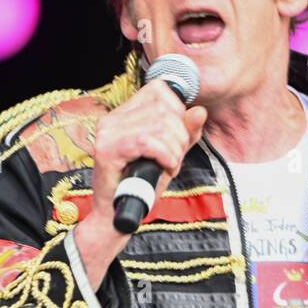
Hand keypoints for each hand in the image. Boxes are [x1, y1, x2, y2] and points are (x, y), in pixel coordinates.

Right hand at [74, 79, 207, 290]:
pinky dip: (165, 155)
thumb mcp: (171, 155)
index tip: (177, 138)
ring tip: (168, 165)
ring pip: (159, 125)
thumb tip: (200, 111)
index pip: (160, 90)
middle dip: (180, 136)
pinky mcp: (107, 150)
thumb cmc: (143, 186)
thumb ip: (186, 133)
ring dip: (174, 150)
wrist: (121, 216)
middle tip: (173, 158)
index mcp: (124, 114)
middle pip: (164, 108)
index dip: (178, 112)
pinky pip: (147, 142)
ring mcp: (107, 132)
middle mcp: (112, 118)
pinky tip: (165, 167)